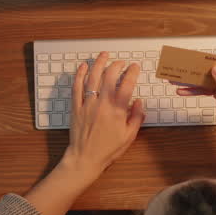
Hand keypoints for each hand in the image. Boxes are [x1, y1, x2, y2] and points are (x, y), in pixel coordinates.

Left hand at [64, 51, 146, 179]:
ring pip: (92, 78)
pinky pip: (76, 87)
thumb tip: (139, 102)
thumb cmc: (107, 149)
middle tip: (120, 62)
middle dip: (116, 65)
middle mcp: (102, 104)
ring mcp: (87, 104)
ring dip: (99, 64)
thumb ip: (136, 117)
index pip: (126, 85)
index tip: (134, 67)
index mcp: (117, 111)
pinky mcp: (76, 107)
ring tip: (104, 55)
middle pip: (109, 77)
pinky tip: (84, 67)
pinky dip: (80, 75)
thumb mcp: (129, 136)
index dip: (132, 72)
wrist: (85, 158)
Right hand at [176, 59, 215, 146]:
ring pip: (210, 81)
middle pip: (214, 72)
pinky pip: (212, 89)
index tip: (194, 60)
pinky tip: (187, 91)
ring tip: (179, 82)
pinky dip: (201, 91)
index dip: (207, 62)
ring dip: (195, 83)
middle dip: (197, 73)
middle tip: (182, 72)